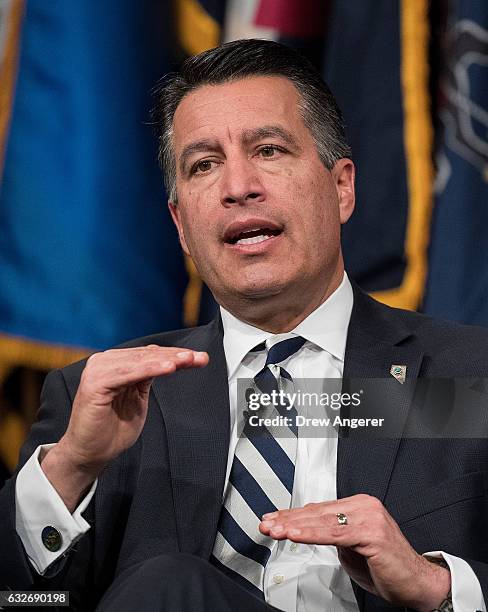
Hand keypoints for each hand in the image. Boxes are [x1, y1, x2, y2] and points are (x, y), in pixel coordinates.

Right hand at [41, 345, 207, 509]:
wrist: (88, 454)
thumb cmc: (110, 431)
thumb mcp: (137, 399)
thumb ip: (146, 379)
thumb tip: (167, 361)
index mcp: (114, 365)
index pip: (149, 355)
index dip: (175, 355)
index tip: (199, 358)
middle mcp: (104, 363)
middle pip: (147, 355)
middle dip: (176, 356)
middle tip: (200, 358)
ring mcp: (97, 370)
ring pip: (140, 361)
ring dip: (167, 360)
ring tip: (187, 360)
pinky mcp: (95, 383)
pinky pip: (128, 373)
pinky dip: (150, 369)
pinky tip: (168, 368)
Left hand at [259, 494, 450, 610]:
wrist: (418, 584)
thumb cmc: (387, 568)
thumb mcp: (351, 549)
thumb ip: (333, 535)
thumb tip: (310, 530)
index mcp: (359, 506)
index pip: (319, 509)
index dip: (293, 514)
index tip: (273, 519)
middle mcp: (363, 506)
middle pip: (317, 512)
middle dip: (288, 519)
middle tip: (267, 524)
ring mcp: (368, 517)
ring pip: (322, 521)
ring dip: (294, 526)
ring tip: (274, 529)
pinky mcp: (370, 532)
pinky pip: (333, 533)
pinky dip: (311, 534)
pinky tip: (294, 535)